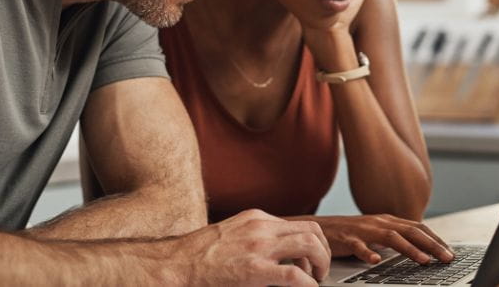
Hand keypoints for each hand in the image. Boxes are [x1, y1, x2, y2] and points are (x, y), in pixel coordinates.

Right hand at [175, 209, 331, 285]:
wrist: (176, 265)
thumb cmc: (197, 256)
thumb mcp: (230, 235)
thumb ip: (252, 238)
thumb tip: (271, 254)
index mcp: (255, 218)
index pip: (297, 225)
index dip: (310, 244)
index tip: (309, 260)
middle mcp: (261, 228)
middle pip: (311, 230)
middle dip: (322, 251)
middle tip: (319, 271)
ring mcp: (259, 247)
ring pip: (310, 245)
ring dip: (321, 264)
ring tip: (316, 280)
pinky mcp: (256, 271)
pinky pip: (296, 276)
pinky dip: (309, 284)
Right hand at [308, 214, 453, 264]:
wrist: (319, 228)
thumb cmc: (349, 233)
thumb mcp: (375, 232)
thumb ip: (395, 236)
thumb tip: (420, 247)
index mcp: (387, 220)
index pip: (417, 227)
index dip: (435, 238)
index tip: (449, 251)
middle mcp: (378, 222)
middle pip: (410, 231)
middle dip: (431, 244)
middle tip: (446, 258)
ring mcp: (363, 230)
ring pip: (391, 237)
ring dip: (409, 249)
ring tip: (423, 260)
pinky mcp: (347, 239)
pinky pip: (359, 246)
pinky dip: (368, 253)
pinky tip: (376, 261)